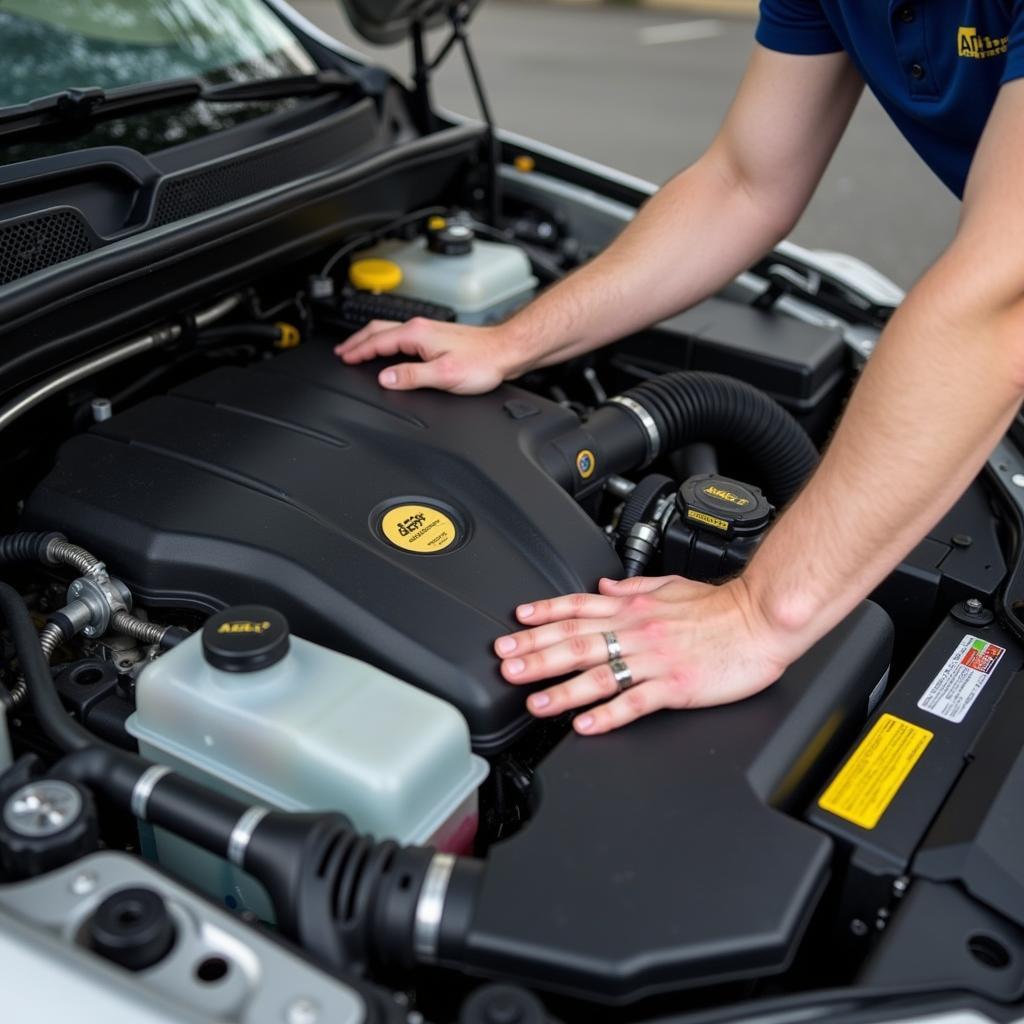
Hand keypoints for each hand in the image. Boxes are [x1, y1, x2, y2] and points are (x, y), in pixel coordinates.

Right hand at [334, 317, 529, 393]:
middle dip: (357, 341)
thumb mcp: (443, 375)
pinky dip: (387, 342)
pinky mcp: (437, 336)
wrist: (506, 351)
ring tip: (358, 349)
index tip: (344, 358)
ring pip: (390, 331)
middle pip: (379, 330)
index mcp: (416, 334)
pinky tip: (389, 349)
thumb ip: (411, 376)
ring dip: (370, 340)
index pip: (377, 341)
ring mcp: (429, 330)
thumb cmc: (482, 361)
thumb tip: (385, 378)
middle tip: (342, 351)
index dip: (358, 351)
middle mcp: (421, 327)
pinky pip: (402, 335)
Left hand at [493, 575, 800, 734]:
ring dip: (561, 688)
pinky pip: (635, 701)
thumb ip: (632, 588)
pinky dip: (608, 714)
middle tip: (505, 664)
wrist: (762, 619)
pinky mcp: (676, 684)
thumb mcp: (670, 585)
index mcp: (635, 608)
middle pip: (577, 641)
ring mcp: (655, 659)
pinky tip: (585, 725)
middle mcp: (637, 631)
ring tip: (533, 701)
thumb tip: (601, 586)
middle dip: (536, 653)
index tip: (515, 622)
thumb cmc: (721, 606)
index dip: (544, 615)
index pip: (579, 608)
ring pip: (598, 674)